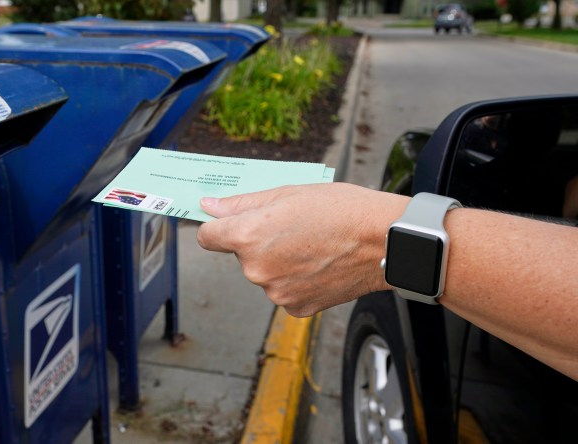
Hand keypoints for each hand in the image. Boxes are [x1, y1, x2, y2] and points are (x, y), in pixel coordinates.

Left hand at [196, 183, 407, 316]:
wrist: (385, 242)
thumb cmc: (342, 210)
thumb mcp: (288, 193)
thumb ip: (242, 204)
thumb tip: (209, 206)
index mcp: (248, 237)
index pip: (208, 237)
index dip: (219, 227)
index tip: (229, 224)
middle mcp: (256, 269)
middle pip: (242, 255)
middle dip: (259, 242)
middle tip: (294, 228)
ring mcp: (276, 292)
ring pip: (265, 273)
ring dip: (279, 261)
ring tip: (313, 245)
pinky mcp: (296, 307)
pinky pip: (284, 290)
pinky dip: (296, 279)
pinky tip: (319, 265)